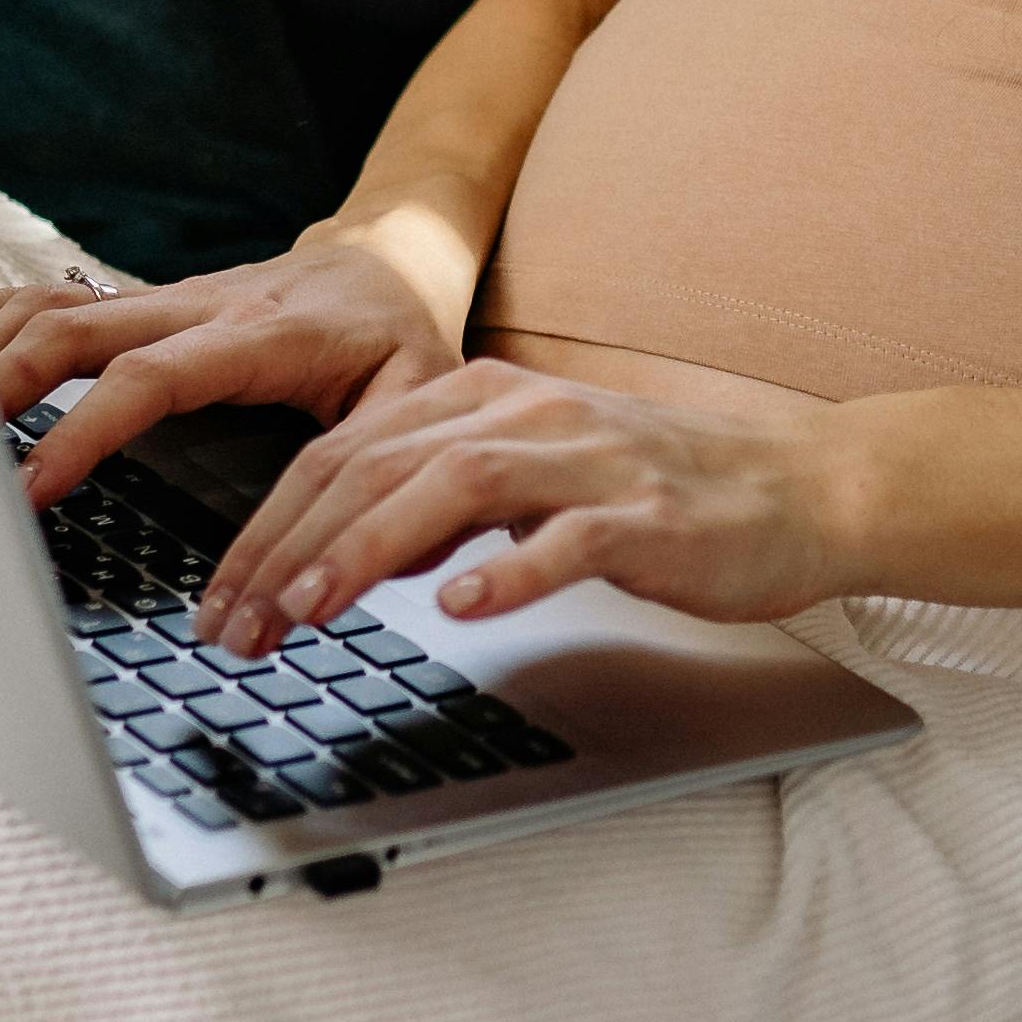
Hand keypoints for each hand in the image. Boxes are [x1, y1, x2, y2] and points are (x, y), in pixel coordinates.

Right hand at [0, 229, 464, 505]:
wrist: (388, 259)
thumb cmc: (400, 341)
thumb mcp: (418, 399)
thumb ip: (374, 464)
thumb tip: (325, 553)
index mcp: (261, 335)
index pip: (149, 376)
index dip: (82, 429)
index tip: (32, 489)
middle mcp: (195, 305)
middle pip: (70, 328)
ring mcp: (158, 297)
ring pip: (45, 305)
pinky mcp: (135, 301)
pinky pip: (45, 297)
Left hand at [190, 358, 861, 649]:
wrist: (798, 487)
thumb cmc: (662, 494)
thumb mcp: (532, 482)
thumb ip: (444, 505)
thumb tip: (351, 555)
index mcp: (484, 397)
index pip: (344, 454)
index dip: (270, 527)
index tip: (223, 599)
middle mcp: (524, 414)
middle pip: (374, 466)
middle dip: (290, 548)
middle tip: (237, 624)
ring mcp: (586, 460)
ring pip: (448, 488)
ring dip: (366, 552)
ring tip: (309, 609)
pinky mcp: (644, 514)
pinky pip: (564, 540)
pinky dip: (506, 570)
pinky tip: (458, 606)